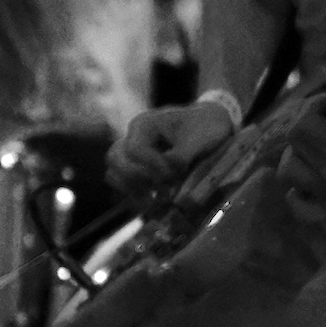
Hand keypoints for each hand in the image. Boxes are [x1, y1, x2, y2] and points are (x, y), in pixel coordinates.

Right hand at [107, 101, 235, 197]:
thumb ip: (182, 155)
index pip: (135, 149)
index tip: (173, 175)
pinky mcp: (139, 170)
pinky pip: (124, 184)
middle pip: (115, 159)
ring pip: (114, 173)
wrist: (211, 127)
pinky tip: (154, 202)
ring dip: (132, 188)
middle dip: (138, 177)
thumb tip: (170, 173)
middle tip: (162, 187)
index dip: (152, 166)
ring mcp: (133, 155)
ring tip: (154, 198)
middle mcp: (133, 139)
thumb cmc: (206, 126)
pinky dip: (135, 195)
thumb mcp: (199, 137)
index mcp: (145, 124)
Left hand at [277, 49, 325, 220]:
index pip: (303, 127)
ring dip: (300, 153)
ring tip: (321, 143)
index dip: (315, 107)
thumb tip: (323, 78)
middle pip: (295, 146)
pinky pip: (300, 207)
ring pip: (289, 171)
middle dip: (308, 125)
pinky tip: (310, 172)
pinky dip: (297, 190)